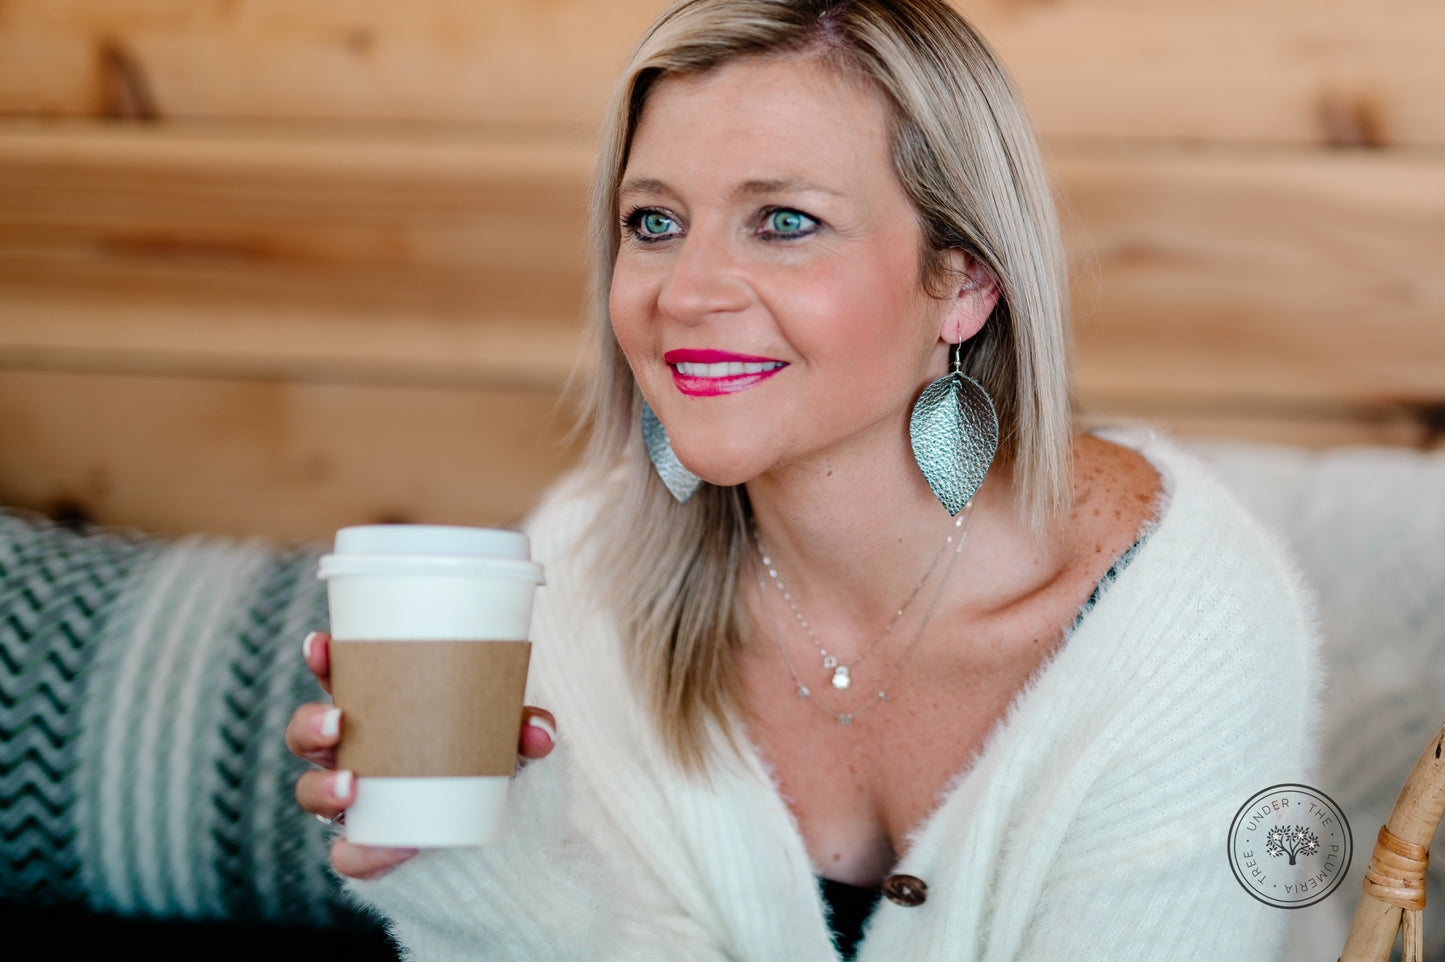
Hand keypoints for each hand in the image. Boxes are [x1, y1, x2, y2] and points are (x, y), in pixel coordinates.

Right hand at [285, 630, 557, 879]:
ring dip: (322, 787)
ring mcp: (352, 802)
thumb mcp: (504, 736)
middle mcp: (351, 753)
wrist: (492, 828)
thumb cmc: (482, 757)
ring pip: (309, 793)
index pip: (335, 678)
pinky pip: (349, 856)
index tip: (321, 644)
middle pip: (305, 735)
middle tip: (337, 721)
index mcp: (375, 710)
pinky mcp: (366, 847)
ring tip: (353, 785)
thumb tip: (541, 732)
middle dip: (310, 724)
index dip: (320, 659)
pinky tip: (398, 844)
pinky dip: (368, 853)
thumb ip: (523, 728)